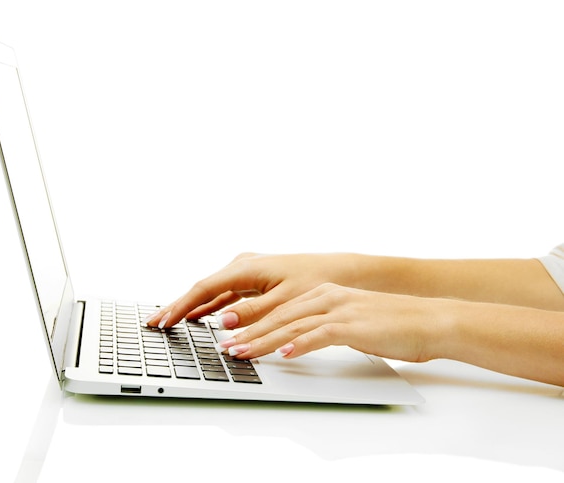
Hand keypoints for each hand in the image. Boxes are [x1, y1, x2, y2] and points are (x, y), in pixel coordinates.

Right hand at [144, 252, 357, 329]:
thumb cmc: (318, 280)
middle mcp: (243, 266)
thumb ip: (253, 313)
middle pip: (202, 289)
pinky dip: (209, 306)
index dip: (181, 307)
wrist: (340, 271)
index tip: (163, 321)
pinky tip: (198, 316)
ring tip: (169, 321)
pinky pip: (224, 295)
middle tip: (154, 323)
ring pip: (212, 292)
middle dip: (178, 306)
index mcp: (247, 267)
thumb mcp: (286, 300)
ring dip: (191, 307)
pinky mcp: (254, 281)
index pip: (204, 289)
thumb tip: (222, 321)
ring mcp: (247, 272)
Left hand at [218, 283, 442, 362]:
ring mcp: (340, 309)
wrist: (429, 319)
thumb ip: (323, 327)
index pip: (281, 310)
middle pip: (279, 317)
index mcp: (324, 294)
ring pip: (293, 325)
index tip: (232, 334)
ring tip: (241, 351)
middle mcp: (327, 297)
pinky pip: (320, 335)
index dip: (254, 323)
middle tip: (225, 346)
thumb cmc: (392, 323)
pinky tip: (283, 354)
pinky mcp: (354, 325)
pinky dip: (299, 345)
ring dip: (264, 340)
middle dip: (249, 332)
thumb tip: (298, 342)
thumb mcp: (351, 320)